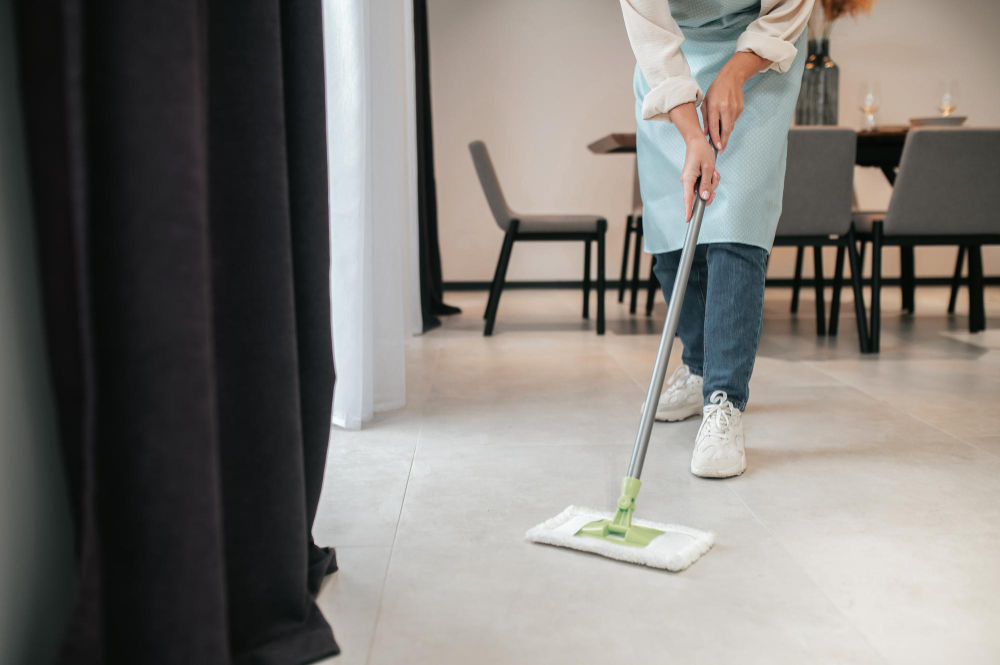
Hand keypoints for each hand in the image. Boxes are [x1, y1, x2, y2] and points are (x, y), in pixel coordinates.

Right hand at [667, 103, 719, 221]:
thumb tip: (705, 197)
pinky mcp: (694, 179)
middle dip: (710, 189)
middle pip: (699, 196)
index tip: (688, 220)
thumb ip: (706, 184)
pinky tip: (711, 171)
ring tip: (713, 171)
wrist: (696, 141)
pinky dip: (710, 179)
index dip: (689, 210)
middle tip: (715, 178)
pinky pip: (704, 184)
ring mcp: (690, 181)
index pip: (688, 198)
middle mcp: (687, 181)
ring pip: (704, 190)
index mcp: (688, 179)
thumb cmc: (702, 152)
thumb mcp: (708, 168)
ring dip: (712, 182)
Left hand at [701, 51, 768, 152]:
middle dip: (723, 142)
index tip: (716, 148)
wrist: (732, 77)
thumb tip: (706, 133)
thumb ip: (705, 118)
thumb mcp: (706, 102)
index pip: (714, 126)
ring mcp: (734, 109)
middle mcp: (725, 108)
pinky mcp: (740, 109)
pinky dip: (729, 123)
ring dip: (725, 133)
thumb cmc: (716, 90)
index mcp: (714, 106)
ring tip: (720, 137)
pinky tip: (725, 119)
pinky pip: (734, 120)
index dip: (715, 138)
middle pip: (725, 130)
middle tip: (720, 150)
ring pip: (730, 126)